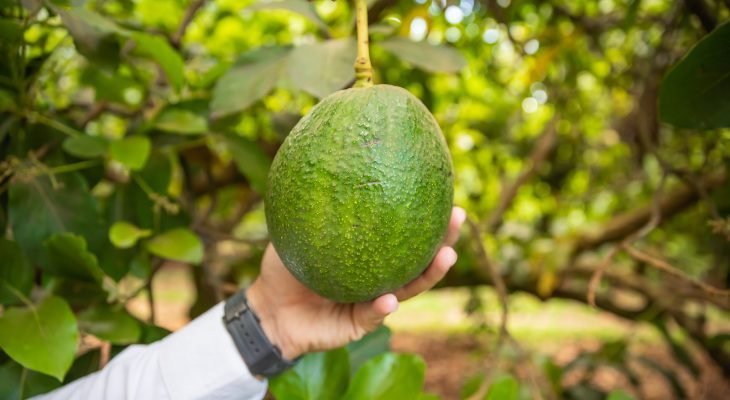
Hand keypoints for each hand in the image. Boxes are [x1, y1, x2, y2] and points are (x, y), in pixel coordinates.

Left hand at [246, 207, 465, 359]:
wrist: (267, 312)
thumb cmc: (284, 269)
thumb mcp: (297, 230)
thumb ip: (313, 203)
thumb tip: (325, 158)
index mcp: (371, 253)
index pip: (405, 232)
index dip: (427, 215)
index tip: (445, 191)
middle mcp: (379, 275)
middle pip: (420, 257)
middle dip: (443, 239)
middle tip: (457, 217)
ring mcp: (374, 302)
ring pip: (410, 289)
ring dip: (430, 274)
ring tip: (446, 257)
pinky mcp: (360, 325)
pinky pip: (374, 316)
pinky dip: (383, 308)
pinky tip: (390, 299)